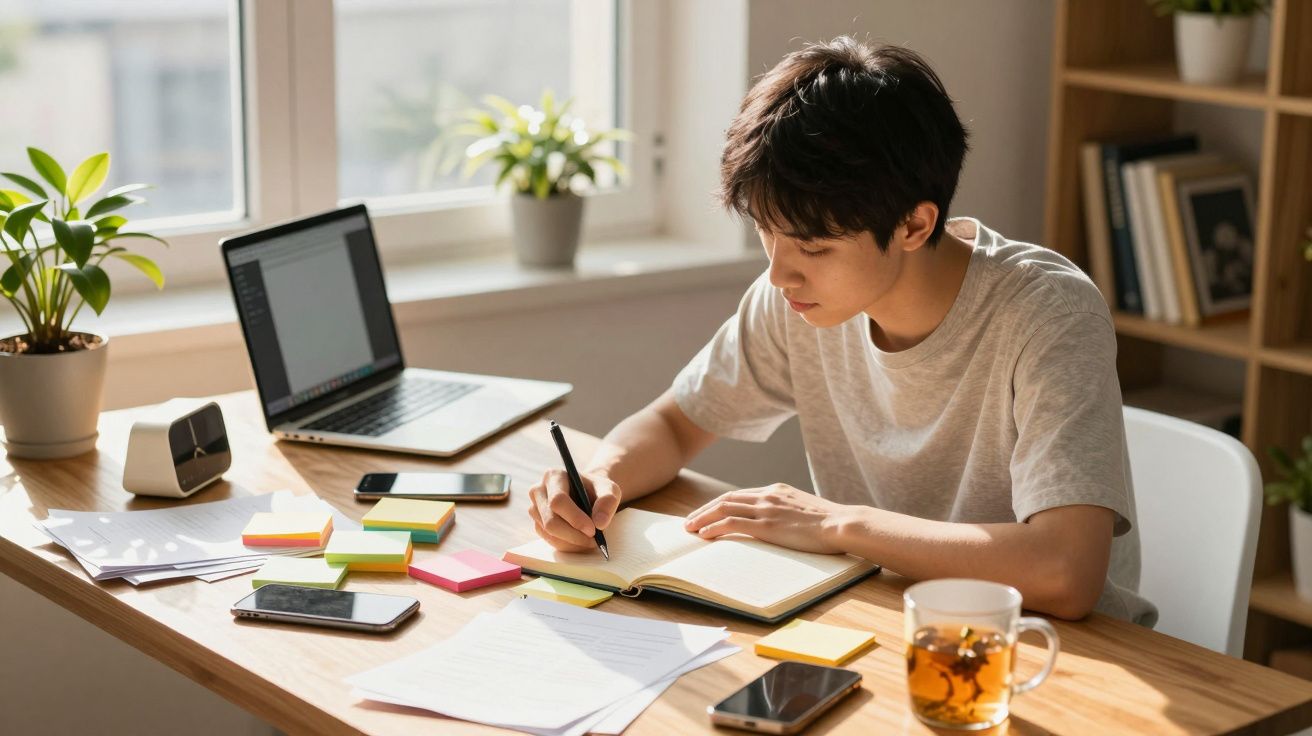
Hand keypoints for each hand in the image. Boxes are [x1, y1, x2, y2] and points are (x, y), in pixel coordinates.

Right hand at [527, 468, 620, 551]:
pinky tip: (581, 540)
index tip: (593, 530)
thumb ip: (607, 501)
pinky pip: (550, 541)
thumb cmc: (597, 490)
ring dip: (573, 542)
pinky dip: (568, 545)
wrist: (587, 494)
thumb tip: (599, 523)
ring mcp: (535, 508)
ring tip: (591, 540)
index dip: (575, 518)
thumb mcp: (609, 489)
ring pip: (550, 534)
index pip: (558, 501)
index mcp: (554, 476)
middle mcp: (539, 490)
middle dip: (574, 535)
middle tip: (594, 540)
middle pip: (550, 521)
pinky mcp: (537, 523)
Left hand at [683, 484, 852, 553]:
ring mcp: (766, 509)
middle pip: (726, 499)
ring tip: (689, 529)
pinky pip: (732, 523)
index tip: (707, 512)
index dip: (719, 504)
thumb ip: (788, 512)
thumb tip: (781, 523)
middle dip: (704, 509)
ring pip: (724, 508)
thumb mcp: (805, 510)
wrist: (842, 523)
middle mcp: (768, 495)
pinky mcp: (767, 525)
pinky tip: (704, 535)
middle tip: (689, 521)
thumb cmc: (830, 523)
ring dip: (703, 518)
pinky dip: (714, 527)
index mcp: (776, 490)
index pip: (739, 494)